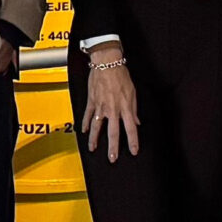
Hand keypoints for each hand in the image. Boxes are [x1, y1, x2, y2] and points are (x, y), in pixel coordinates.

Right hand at [82, 43, 140, 161]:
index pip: (131, 128)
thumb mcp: (133, 92)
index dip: (133, 142)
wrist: (106, 63)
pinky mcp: (92, 101)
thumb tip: (137, 121)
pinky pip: (88, 115)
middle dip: (113, 147)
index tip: (134, 151)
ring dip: (95, 139)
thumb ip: (134, 109)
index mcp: (125, 107)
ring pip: (97, 127)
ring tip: (93, 149)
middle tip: (112, 158)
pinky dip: (86, 124)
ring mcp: (101, 106)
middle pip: (113, 132)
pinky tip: (84, 131)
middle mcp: (113, 109)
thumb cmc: (120, 75)